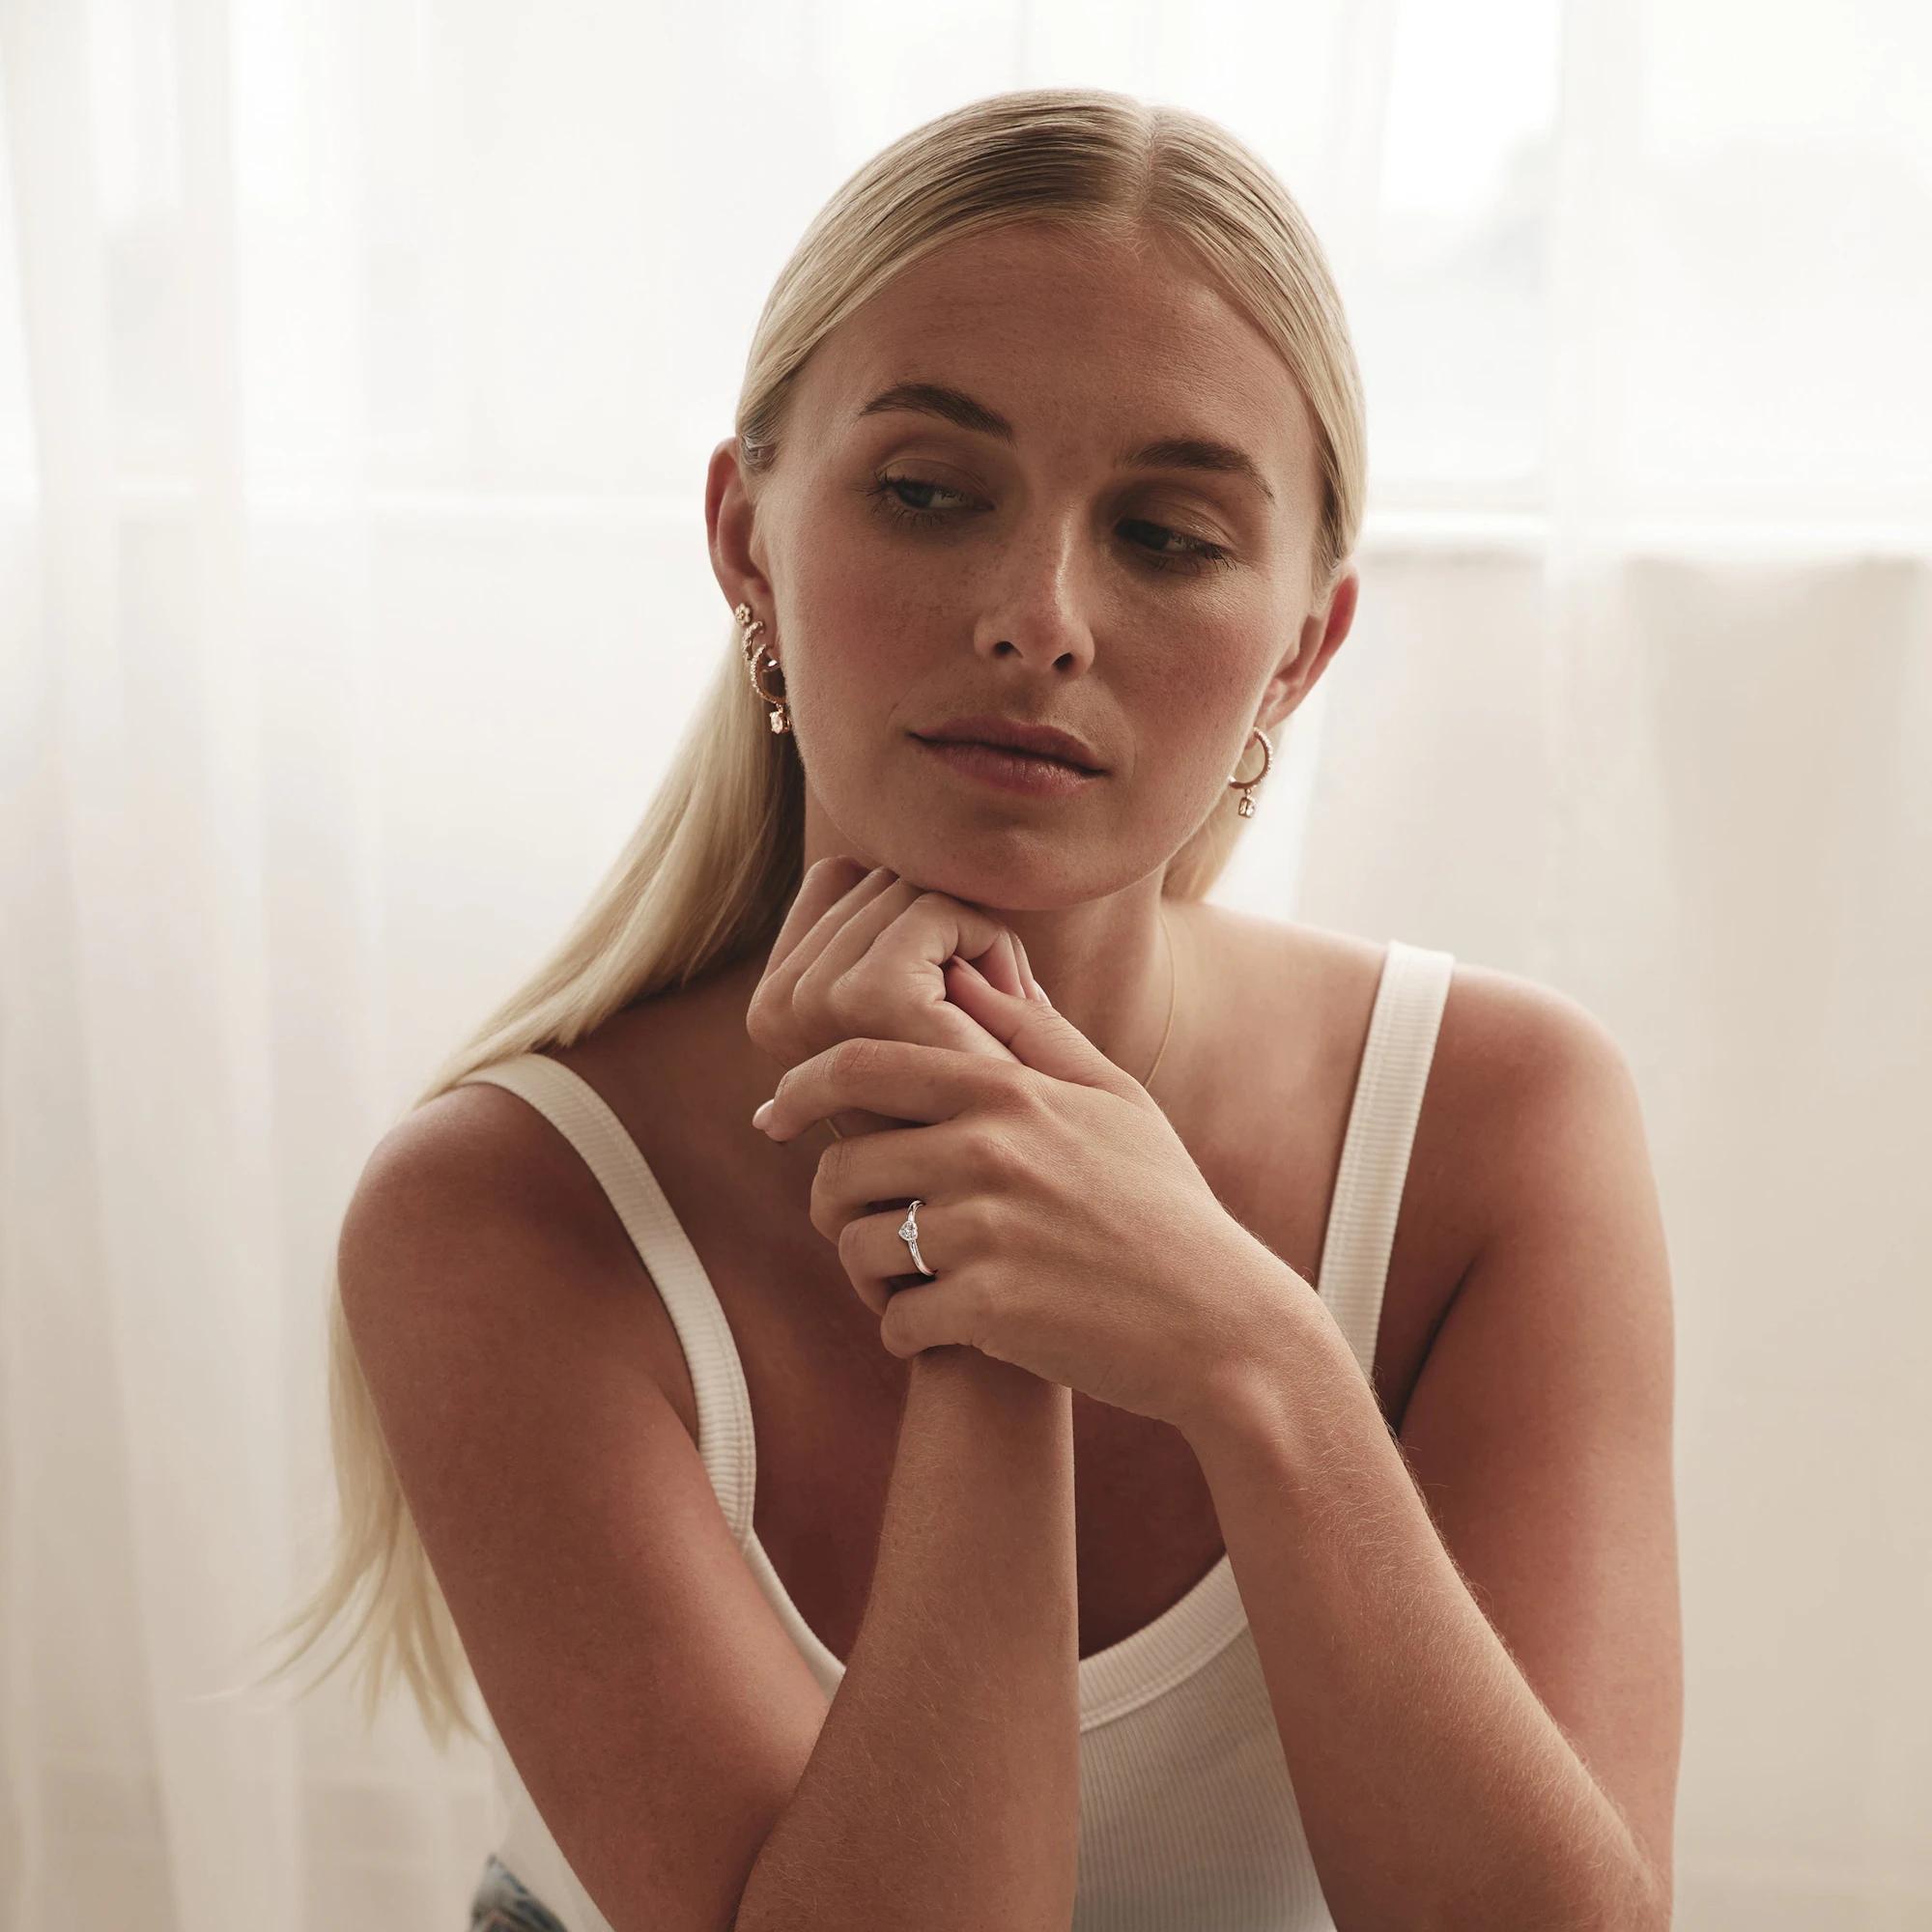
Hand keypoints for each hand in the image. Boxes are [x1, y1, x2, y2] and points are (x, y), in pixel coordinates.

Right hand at [746, 858, 1047, 1135]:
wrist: (1021, 1183)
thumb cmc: (977, 1102)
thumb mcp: (907, 1021)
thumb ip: (867, 955)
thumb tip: (830, 906)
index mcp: (773, 1006)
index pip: (842, 879)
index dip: (910, 918)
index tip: (946, 992)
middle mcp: (777, 1004)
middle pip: (878, 879)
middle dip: (947, 927)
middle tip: (981, 1011)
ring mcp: (814, 1002)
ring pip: (910, 888)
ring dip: (975, 939)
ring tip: (988, 1017)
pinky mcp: (869, 999)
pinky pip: (939, 909)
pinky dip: (992, 943)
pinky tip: (1002, 1010)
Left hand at [753, 954, 1307, 1432]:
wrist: (1221, 1325)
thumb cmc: (1165, 1208)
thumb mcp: (1114, 1100)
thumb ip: (1034, 1034)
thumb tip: (969, 975)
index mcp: (1009, 1091)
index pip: (861, 1063)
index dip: (802, 1085)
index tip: (776, 1112)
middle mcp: (988, 1151)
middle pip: (840, 1167)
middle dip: (830, 1205)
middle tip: (857, 1232)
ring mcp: (985, 1231)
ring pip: (857, 1250)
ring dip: (870, 1279)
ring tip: (910, 1289)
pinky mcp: (986, 1310)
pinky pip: (895, 1323)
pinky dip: (908, 1336)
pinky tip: (947, 1335)